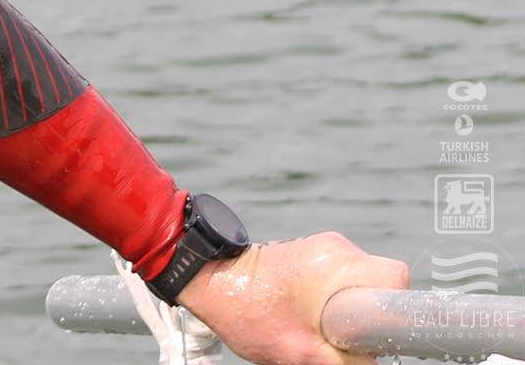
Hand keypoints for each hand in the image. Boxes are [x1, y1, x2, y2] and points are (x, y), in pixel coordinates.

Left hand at [175, 233, 409, 364]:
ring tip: (322, 331)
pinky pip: (339, 280)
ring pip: (358, 284)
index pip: (396, 280)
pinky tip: (311, 319)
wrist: (203, 279)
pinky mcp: (309, 254)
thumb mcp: (301, 351)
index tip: (383, 334)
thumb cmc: (245, 311)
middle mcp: (335, 248)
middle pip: (379, 285)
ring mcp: (321, 248)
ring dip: (348, 310)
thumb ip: (347, 363)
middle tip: (346, 340)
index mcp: (337, 263)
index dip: (397, 312)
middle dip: (369, 317)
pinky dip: (334, 301)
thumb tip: (374, 363)